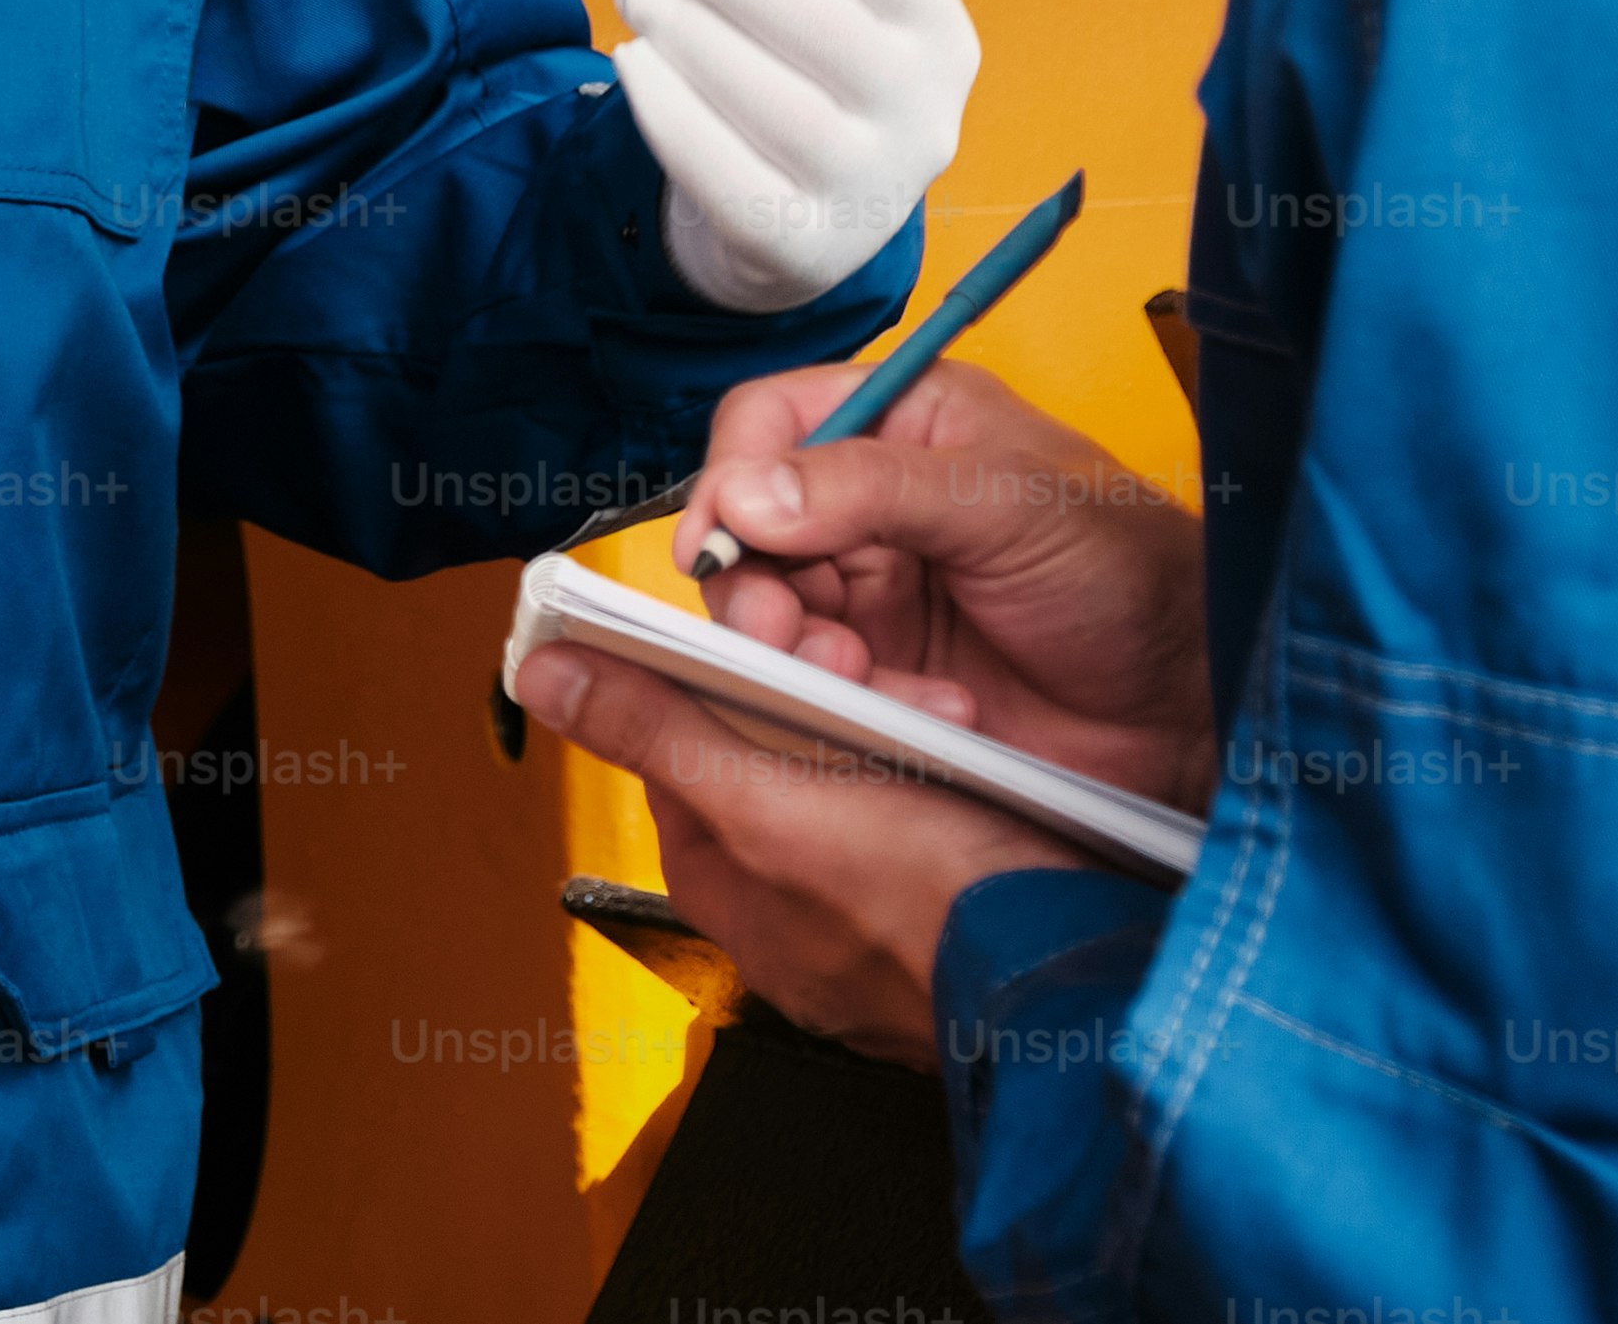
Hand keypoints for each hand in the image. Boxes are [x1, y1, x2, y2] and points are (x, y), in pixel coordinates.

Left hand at [515, 635, 1071, 1065]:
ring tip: (941, 719)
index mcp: (723, 884)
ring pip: (854, 784)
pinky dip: (946, 780)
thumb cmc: (923, 910)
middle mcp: (781, 914)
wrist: (1070, 987)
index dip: (719, 675)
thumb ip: (656, 734)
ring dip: (893, 730)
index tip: (767, 630)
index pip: (684, 746)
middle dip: (824, 699)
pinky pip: (923, 820)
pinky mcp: (938, 915)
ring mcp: (863, 923)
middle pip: (773, 761)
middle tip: (873, 673)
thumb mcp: (768, 800)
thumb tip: (546, 682)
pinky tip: (976, 765)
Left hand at [598, 0, 972, 312]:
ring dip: (680, 20)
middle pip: (810, 15)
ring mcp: (868, 193)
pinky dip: (671, 112)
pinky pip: (726, 176)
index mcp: (942, 30)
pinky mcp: (800, 249)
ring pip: (767, 96)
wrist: (796, 217)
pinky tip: (627, 56)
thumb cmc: (814, 62)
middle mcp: (926, 116)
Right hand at [695, 354, 1215, 809]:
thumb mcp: (1008, 505)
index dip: (734, 473)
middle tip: (777, 630)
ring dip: (795, 650)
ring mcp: (877, 593)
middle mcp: (875, 504)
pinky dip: (849, 705)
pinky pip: (816, 686)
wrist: (1193, 713)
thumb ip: (873, 488)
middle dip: (752, 583)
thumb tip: (744, 493)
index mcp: (908, 423)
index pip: (770, 423)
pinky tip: (926, 712)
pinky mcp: (885, 676)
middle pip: (748, 527)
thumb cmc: (1135, 577)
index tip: (725, 535)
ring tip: (855, 676)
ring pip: (770, 612)